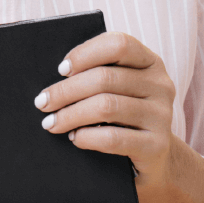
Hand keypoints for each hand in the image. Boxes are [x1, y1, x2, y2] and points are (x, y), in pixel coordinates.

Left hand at [34, 31, 180, 184]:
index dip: (85, 53)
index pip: (118, 44)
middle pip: (105, 78)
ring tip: (51, 122)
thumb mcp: (120, 89)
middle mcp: (161, 85)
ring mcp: (161, 116)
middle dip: (66, 90)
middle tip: (42, 102)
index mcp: (151, 62)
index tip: (61, 70)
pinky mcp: (156, 146)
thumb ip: (98, 73)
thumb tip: (58, 73)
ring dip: (70, 115)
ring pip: (106, 106)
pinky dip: (86, 137)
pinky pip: (112, 138)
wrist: (156, 158)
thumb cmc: (125, 116)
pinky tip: (74, 138)